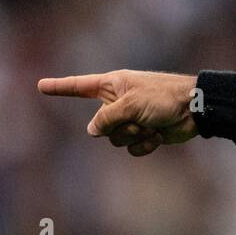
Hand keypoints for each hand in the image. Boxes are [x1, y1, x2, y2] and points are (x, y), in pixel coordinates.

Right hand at [37, 70, 198, 155]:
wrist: (194, 109)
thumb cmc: (163, 97)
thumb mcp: (130, 104)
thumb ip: (107, 118)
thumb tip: (92, 131)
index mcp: (113, 85)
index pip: (79, 87)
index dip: (60, 87)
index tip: (40, 86)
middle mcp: (118, 102)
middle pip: (99, 125)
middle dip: (119, 127)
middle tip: (140, 118)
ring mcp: (131, 119)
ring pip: (115, 140)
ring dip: (133, 136)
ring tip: (150, 125)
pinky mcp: (144, 134)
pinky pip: (132, 149)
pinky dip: (144, 145)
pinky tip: (158, 136)